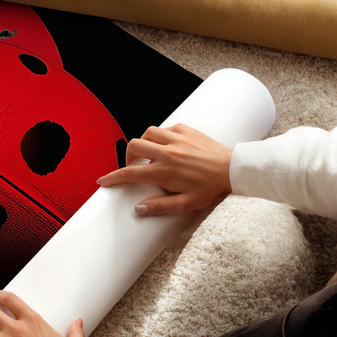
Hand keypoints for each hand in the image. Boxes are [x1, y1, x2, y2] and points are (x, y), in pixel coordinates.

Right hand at [96, 123, 231, 215]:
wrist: (233, 170)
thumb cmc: (211, 188)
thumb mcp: (187, 204)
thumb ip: (161, 206)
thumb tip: (139, 209)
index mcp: (164, 171)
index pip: (130, 173)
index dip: (113, 177)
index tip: (103, 181)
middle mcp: (167, 152)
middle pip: (134, 146)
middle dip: (127, 156)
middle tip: (132, 165)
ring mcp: (177, 139)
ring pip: (148, 133)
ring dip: (143, 142)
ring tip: (148, 153)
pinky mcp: (187, 130)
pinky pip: (166, 128)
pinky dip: (161, 135)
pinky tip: (166, 145)